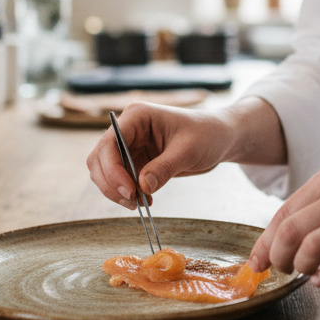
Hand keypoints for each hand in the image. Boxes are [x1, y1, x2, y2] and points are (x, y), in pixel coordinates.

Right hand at [86, 103, 233, 208]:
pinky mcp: (135, 160)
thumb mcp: (189, 151)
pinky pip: (119, 179)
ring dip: (116, 191)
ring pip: (104, 171)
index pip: (110, 142)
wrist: (220, 137)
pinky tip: (145, 199)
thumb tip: (142, 187)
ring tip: (140, 203)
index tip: (130, 191)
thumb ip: (164, 168)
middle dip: (111, 183)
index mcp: (138, 116)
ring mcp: (130, 145)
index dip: (113, 169)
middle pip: (100, 158)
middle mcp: (128, 128)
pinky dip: (126, 193)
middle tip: (133, 202)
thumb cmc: (207, 134)